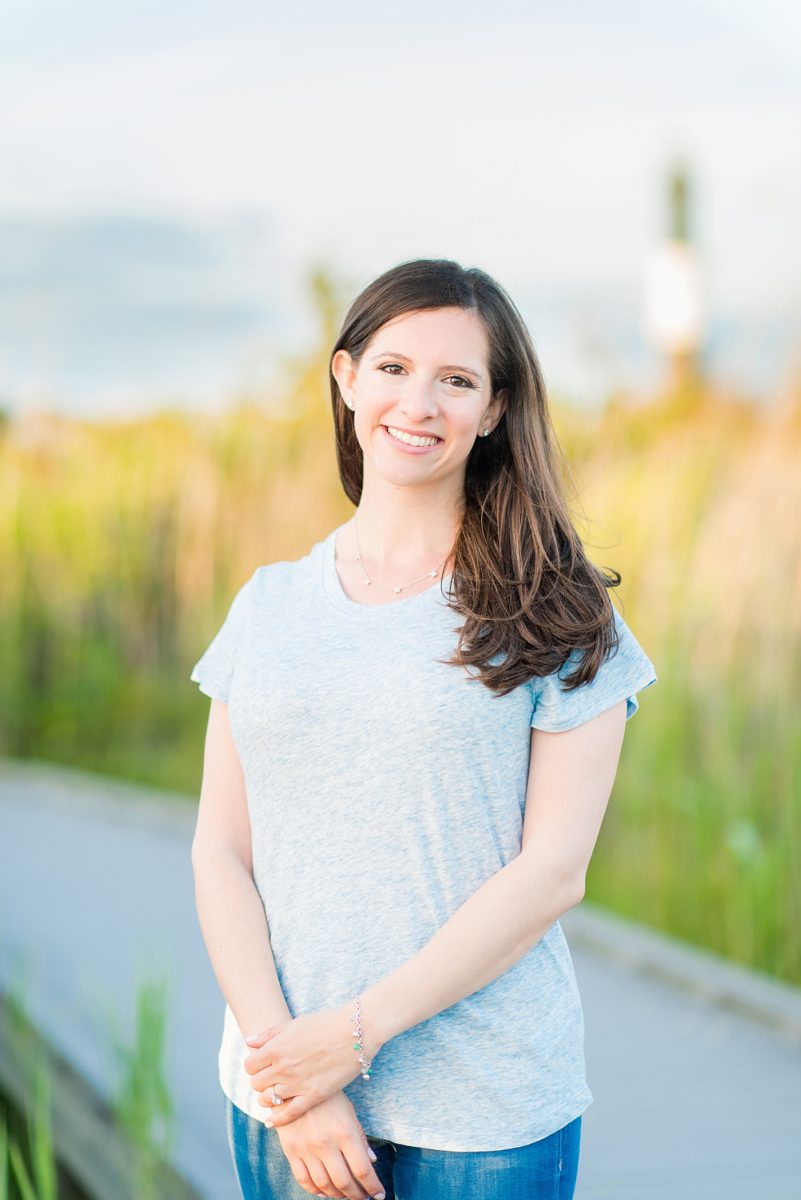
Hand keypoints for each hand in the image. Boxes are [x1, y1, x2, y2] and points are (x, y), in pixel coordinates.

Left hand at [243, 1004, 383, 1125]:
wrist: (356, 1031)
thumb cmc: (326, 1023)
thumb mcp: (295, 1023)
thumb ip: (270, 1034)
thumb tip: (248, 1041)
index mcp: (276, 1047)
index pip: (249, 1065)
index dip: (254, 1066)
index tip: (263, 1066)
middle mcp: (282, 1067)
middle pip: (256, 1084)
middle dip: (261, 1081)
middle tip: (270, 1079)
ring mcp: (297, 1083)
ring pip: (268, 1100)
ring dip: (268, 1098)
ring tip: (276, 1093)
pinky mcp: (313, 1095)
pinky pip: (288, 1114)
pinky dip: (277, 1119)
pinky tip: (272, 1121)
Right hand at [273, 1090, 385, 1198]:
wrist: (293, 1085)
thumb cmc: (326, 1097)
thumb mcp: (348, 1111)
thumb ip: (360, 1137)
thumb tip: (371, 1161)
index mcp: (345, 1132)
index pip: (363, 1169)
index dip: (373, 1186)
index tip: (379, 1194)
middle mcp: (326, 1144)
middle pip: (344, 1182)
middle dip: (357, 1195)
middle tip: (364, 1197)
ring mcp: (307, 1149)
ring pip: (324, 1185)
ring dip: (338, 1195)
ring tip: (346, 1196)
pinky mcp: (291, 1152)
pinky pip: (304, 1180)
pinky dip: (315, 1191)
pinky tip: (324, 1192)